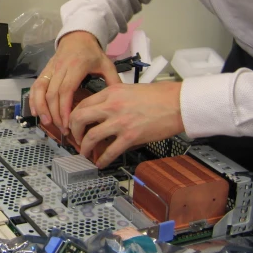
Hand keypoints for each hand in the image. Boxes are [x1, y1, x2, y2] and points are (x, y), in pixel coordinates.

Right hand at [30, 31, 119, 133]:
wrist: (77, 36)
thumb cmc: (92, 52)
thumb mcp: (106, 64)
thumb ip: (113, 81)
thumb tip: (118, 102)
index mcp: (76, 66)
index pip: (66, 89)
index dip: (64, 107)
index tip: (68, 123)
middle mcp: (60, 68)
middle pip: (52, 93)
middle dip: (55, 113)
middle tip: (62, 129)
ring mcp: (50, 69)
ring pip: (40, 89)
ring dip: (41, 107)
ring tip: (47, 123)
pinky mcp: (44, 70)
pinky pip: (35, 86)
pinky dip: (33, 99)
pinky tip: (35, 112)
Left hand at [69, 81, 184, 167]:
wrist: (178, 103)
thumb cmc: (159, 96)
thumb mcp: (129, 90)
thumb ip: (113, 100)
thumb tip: (102, 114)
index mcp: (111, 92)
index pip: (83, 104)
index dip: (75, 116)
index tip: (75, 124)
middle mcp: (112, 106)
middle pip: (79, 118)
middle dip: (74, 131)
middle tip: (76, 138)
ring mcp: (120, 121)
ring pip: (90, 136)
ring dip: (84, 147)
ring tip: (85, 153)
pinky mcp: (131, 136)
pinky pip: (110, 151)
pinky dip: (102, 160)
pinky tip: (101, 163)